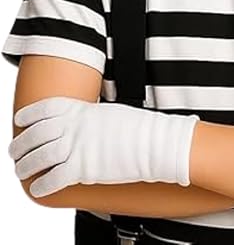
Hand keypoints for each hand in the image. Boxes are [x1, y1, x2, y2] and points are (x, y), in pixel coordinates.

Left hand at [8, 97, 199, 198]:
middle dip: (20, 144)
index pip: (45, 108)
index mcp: (81, 109)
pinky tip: (37, 188)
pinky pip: (54, 179)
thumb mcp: (108, 113)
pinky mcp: (84, 169)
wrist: (155, 142)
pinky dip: (42, 185)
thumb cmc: (138, 128)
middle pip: (36, 134)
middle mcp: (75, 126)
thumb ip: (88, 117)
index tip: (19, 120)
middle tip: (14, 151)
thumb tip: (79, 124)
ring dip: (25, 165)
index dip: (28, 114)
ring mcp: (78, 146)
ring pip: (39, 157)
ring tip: (20, 171)